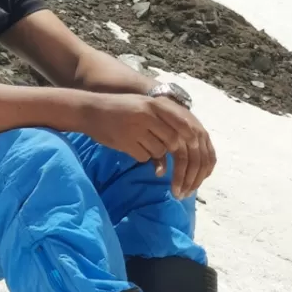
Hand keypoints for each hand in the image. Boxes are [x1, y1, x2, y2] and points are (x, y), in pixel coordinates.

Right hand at [80, 94, 216, 198]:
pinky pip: (144, 157)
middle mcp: (151, 114)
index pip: (187, 127)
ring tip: (141, 144)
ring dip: (155, 154)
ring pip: (159, 151)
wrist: (91, 110)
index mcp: (158, 104)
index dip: (196, 146)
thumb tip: (192, 141)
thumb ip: (167, 121)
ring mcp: (138, 127)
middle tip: (184, 186)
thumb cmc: (122, 110)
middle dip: (181, 166)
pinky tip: (130, 146)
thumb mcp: (147, 108)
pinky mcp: (127, 140)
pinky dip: (141, 157)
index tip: (200, 166)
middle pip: (175, 143)